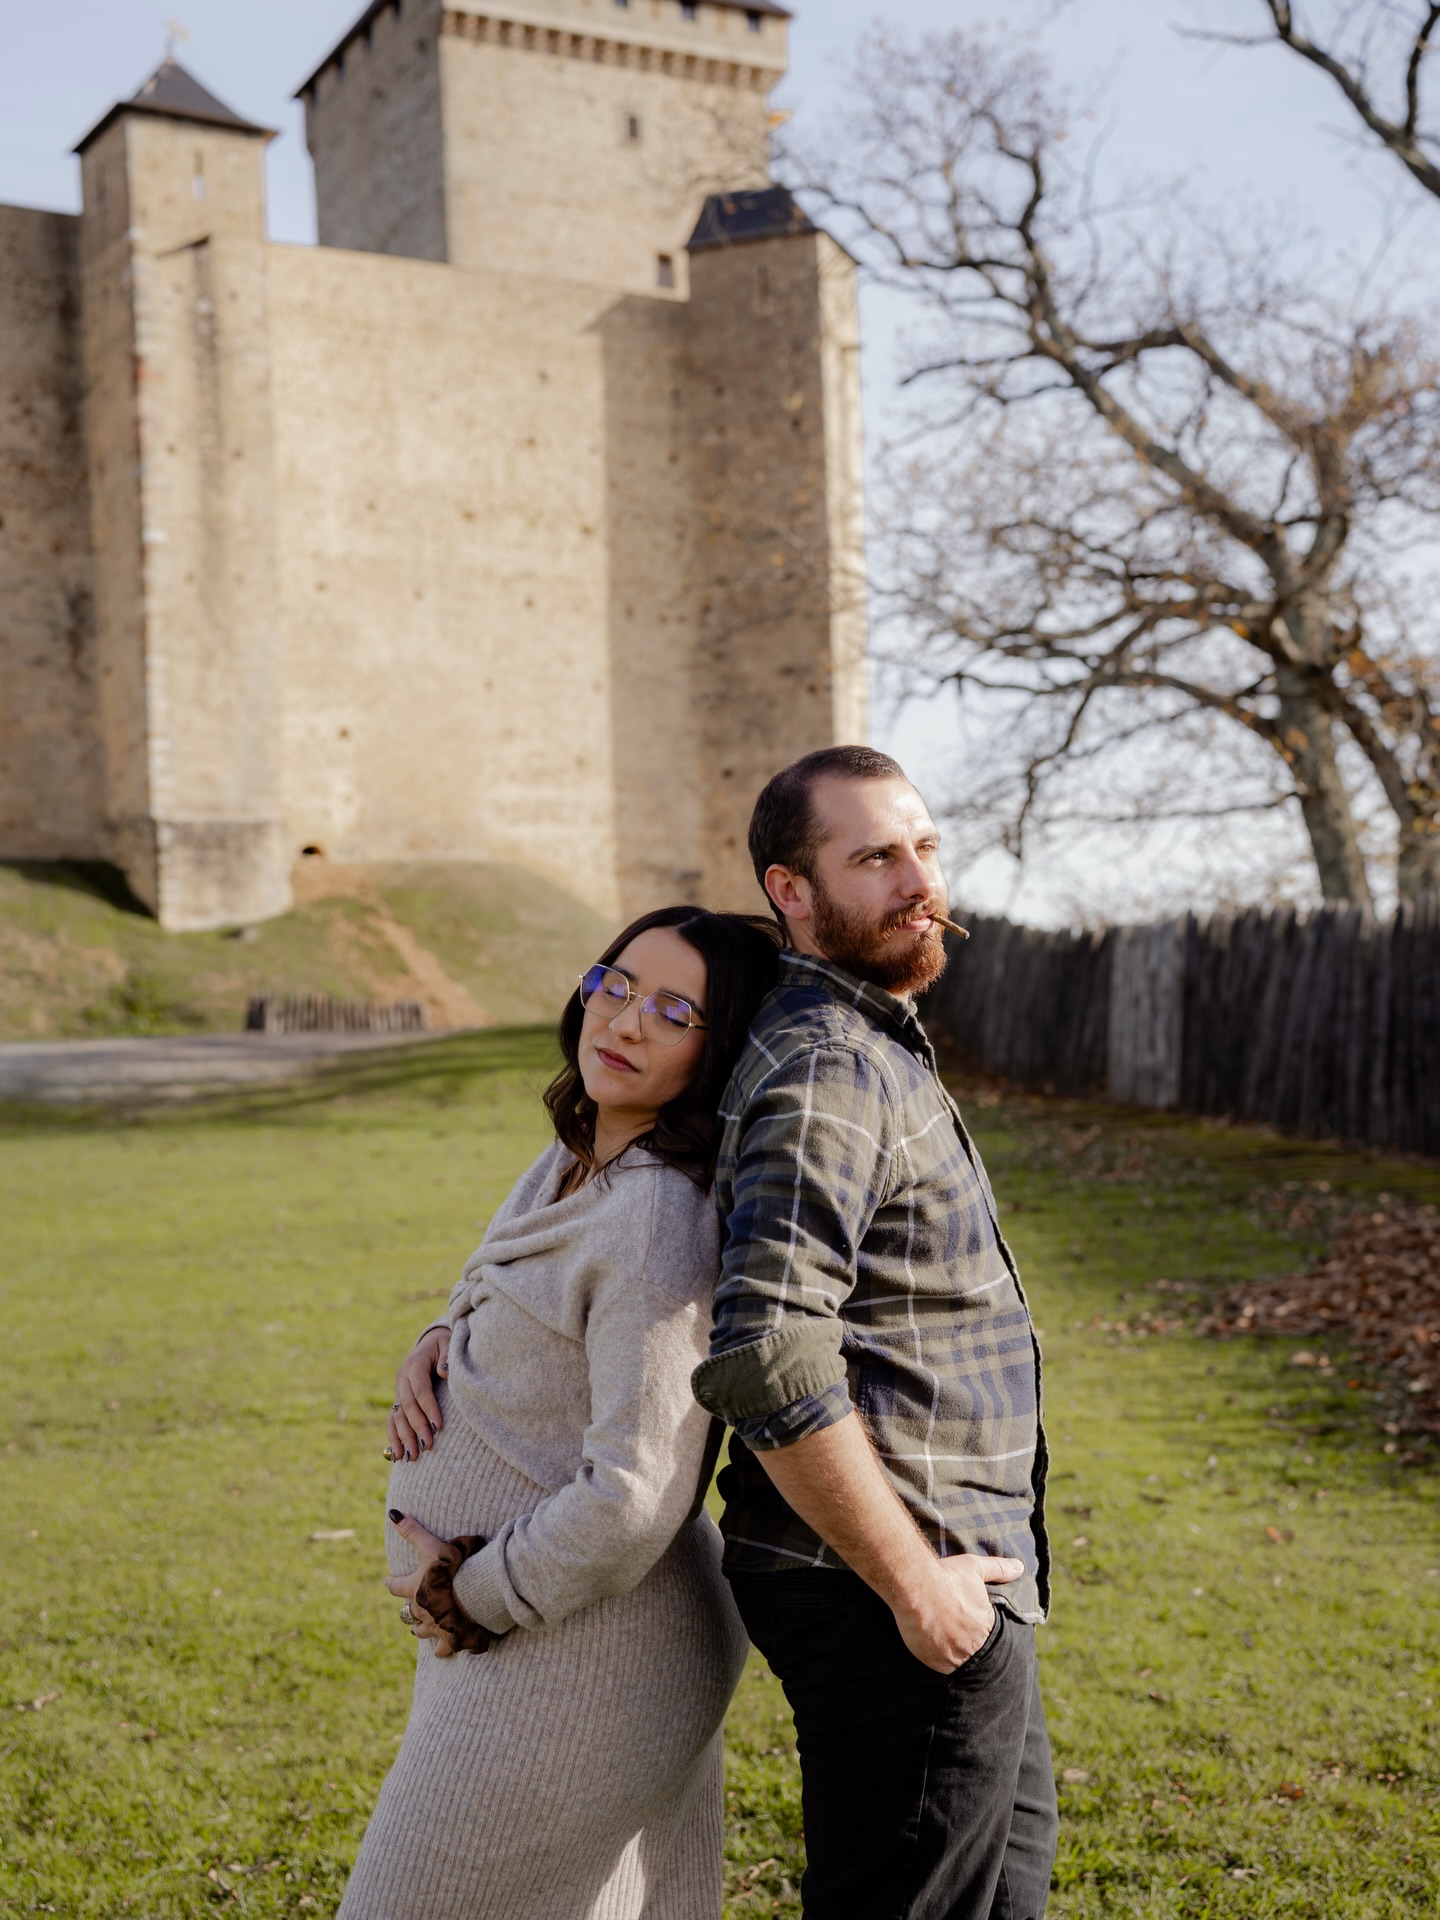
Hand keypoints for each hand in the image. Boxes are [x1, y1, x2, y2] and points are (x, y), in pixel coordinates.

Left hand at [386, 1513, 461, 1658]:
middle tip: (408, 1607)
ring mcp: (435, 1626)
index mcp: (414, 1589)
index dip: (391, 1582)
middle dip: (407, 1610)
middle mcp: (420, 1610)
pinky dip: (441, 1649)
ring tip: (420, 1628)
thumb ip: (412, 1530)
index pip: (395, 1585)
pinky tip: (441, 1651)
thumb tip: (392, 1513)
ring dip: (420, 1628)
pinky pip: (443, 1649)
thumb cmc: (452, 1569)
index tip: (387, 1580)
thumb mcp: (431, 1546)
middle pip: (407, 1612)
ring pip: (421, 1631)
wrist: (476, 1593)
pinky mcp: (450, 1638)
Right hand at [388, 1327, 449, 1463]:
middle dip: (417, 1427)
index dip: (428, 1408)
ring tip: (413, 1456)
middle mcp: (402, 1378)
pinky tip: (398, 1455)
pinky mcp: (398, 1400)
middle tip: (428, 1446)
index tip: (438, 1425)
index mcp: (414, 1364)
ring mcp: (398, 1390)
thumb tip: (444, 1372)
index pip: (421, 1389)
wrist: (431, 1343)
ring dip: (404, 1437)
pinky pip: (392, 1421)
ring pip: (397, 1416)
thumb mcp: (448, 1344)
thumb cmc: (444, 1346)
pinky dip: (394, 1438)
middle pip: (408, 1406)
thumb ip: (447, 1357)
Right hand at [891, 1553, 1023, 1673]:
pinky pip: (943, 1668)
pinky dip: (940, 1660)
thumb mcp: (974, 1567)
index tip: (967, 1619)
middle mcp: (974, 1643)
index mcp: (986, 1623)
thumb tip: (1020, 1567)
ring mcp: (956, 1655)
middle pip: (976, 1648)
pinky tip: (934, 1647)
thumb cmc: (946, 1576)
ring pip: (960, 1660)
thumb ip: (998, 1569)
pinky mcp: (936, 1662)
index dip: (978, 1626)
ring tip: (945, 1640)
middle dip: (968, 1641)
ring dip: (955, 1652)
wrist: (916, 1587)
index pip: (990, 1633)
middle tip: (954, 1630)